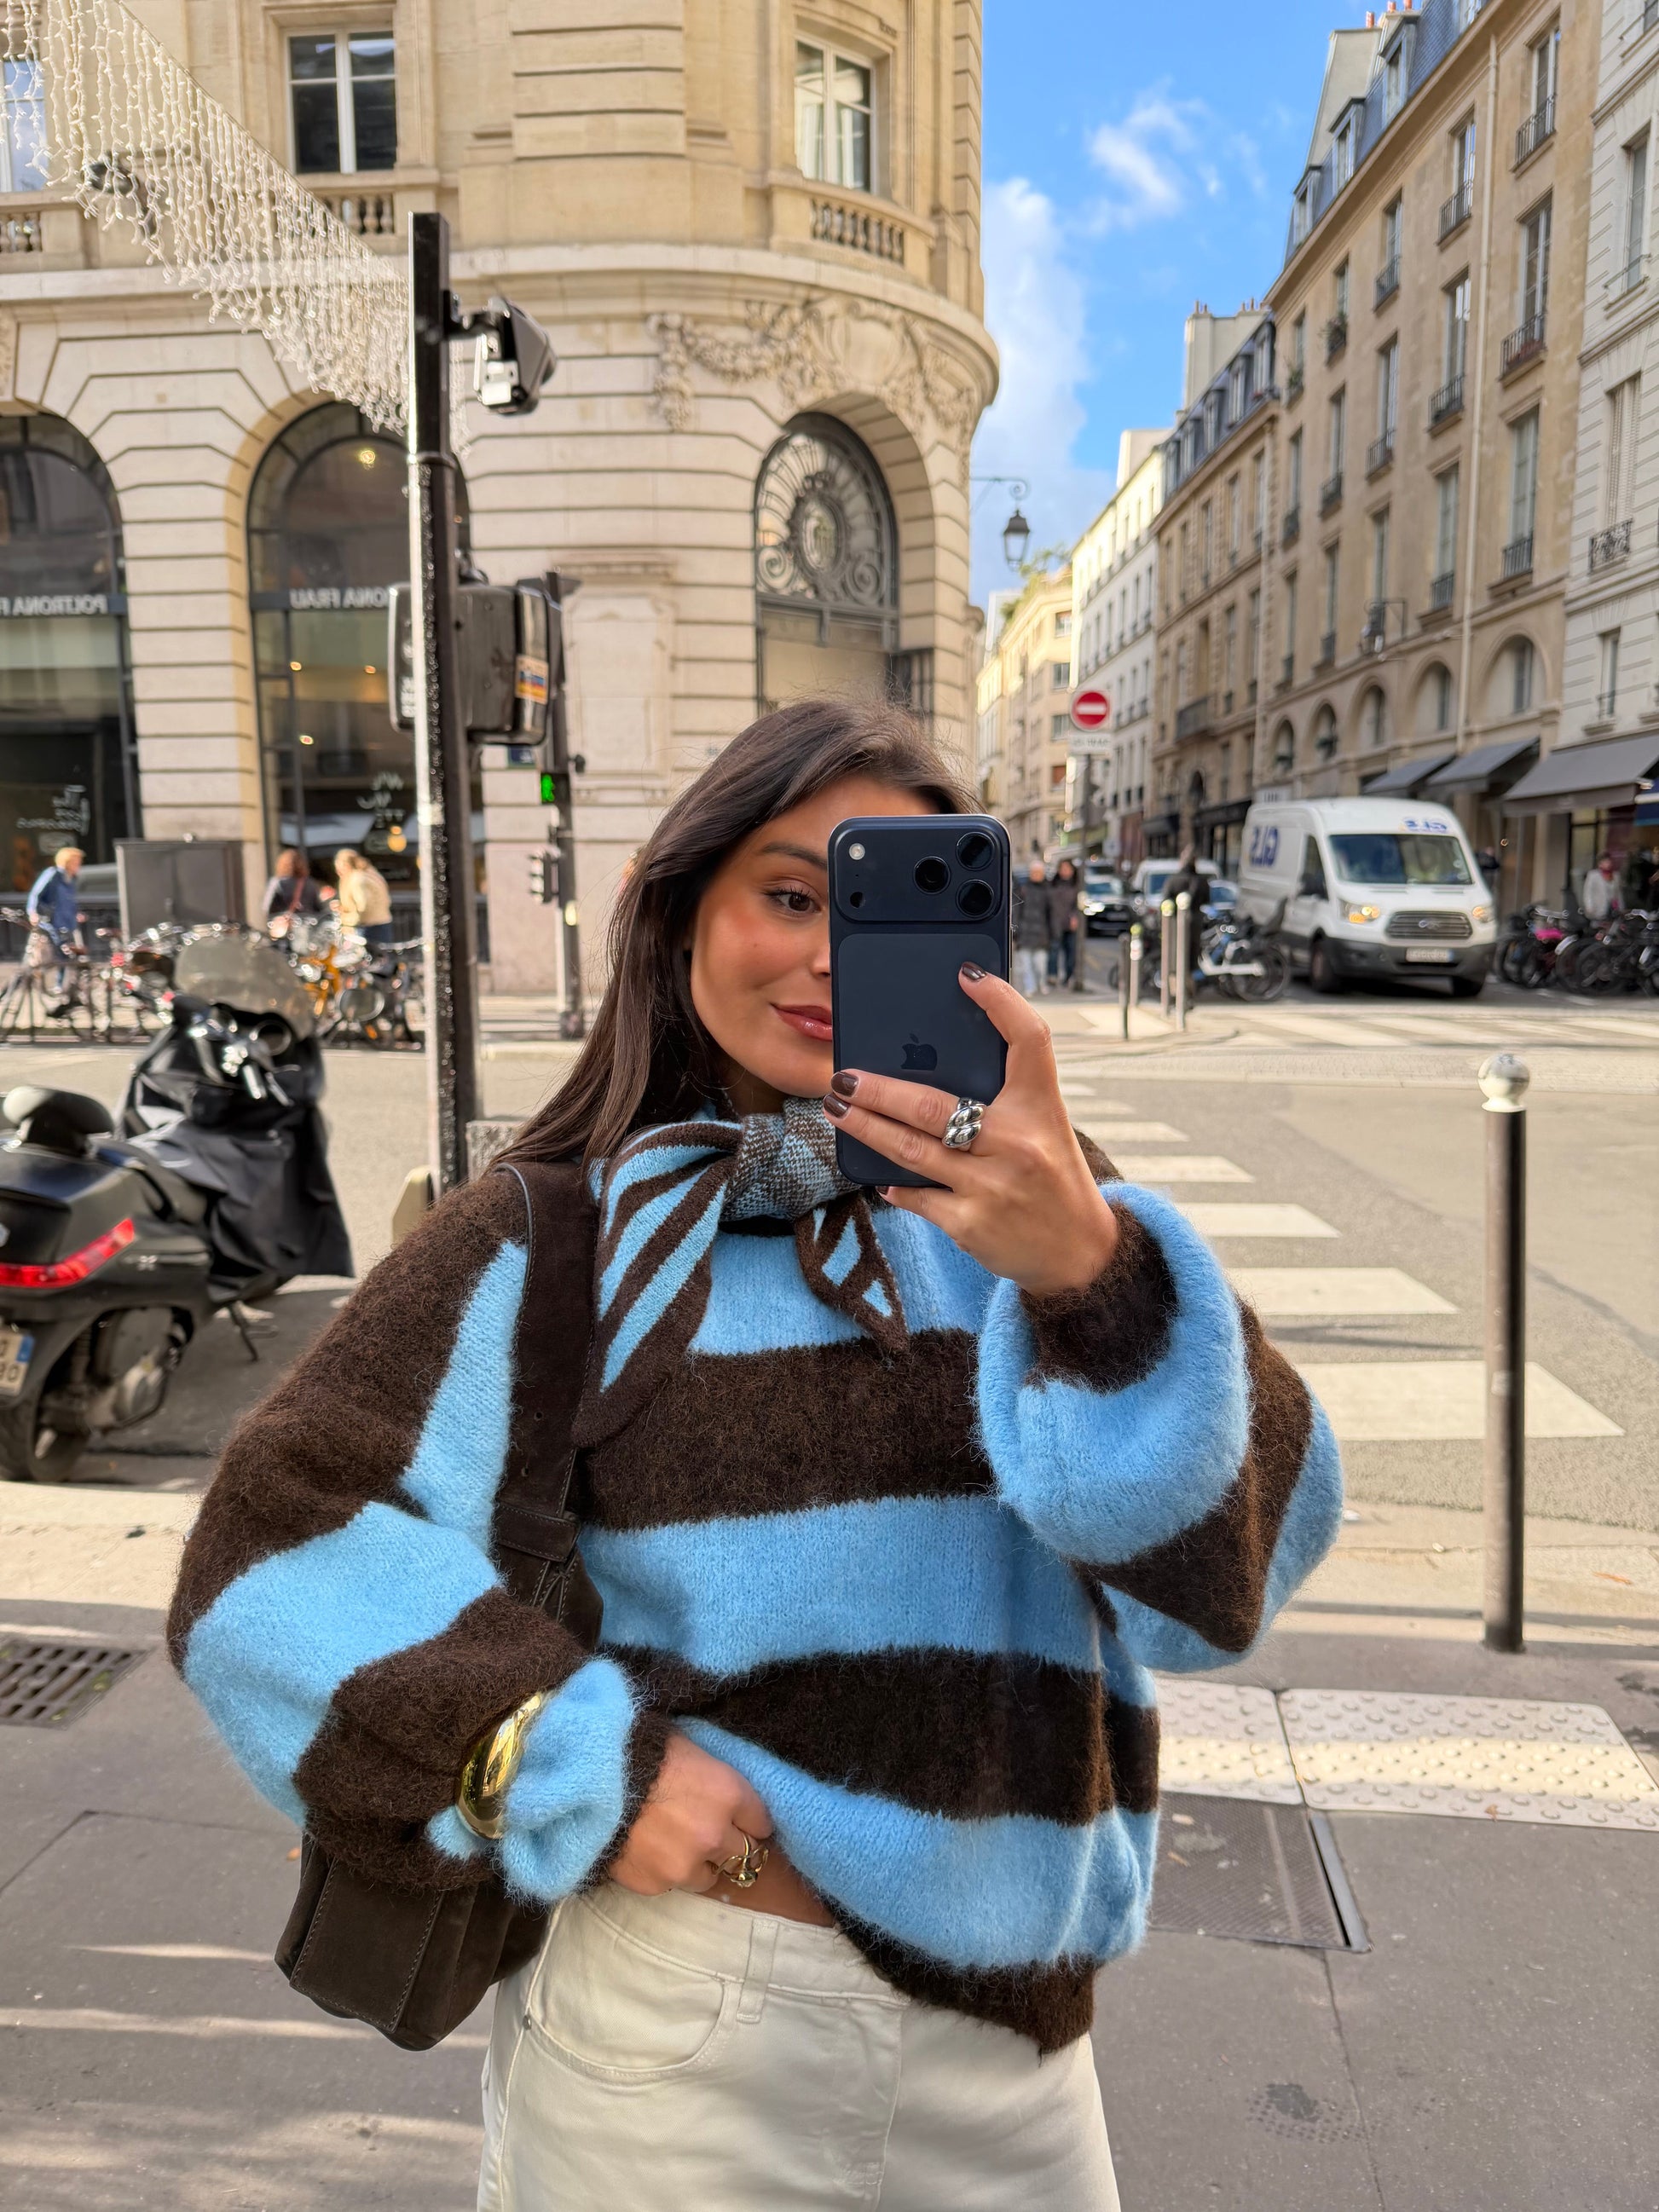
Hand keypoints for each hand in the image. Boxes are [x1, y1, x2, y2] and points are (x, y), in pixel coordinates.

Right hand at [609, 1730, 772, 1896]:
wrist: (586, 1779)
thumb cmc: (639, 1751)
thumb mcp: (686, 1748)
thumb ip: (711, 1775)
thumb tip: (720, 1787)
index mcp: (728, 1794)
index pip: (761, 1821)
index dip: (750, 1819)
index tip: (743, 1819)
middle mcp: (714, 1834)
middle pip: (744, 1854)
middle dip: (732, 1844)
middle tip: (716, 1835)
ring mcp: (685, 1864)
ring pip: (709, 1877)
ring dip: (700, 1864)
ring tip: (678, 1845)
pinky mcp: (656, 1884)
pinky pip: (672, 1883)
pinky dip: (665, 1870)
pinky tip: (648, 1849)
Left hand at [823, 964, 1117, 1295]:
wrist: (1080, 1253)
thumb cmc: (1051, 1176)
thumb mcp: (1043, 1127)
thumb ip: (1001, 1100)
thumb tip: (925, 1069)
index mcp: (1041, 1109)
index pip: (1029, 1040)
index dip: (1000, 1001)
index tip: (967, 973)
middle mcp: (1018, 1143)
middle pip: (932, 1104)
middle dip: (877, 1090)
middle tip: (841, 1076)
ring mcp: (992, 1186)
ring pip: (910, 1150)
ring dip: (866, 1128)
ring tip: (836, 1109)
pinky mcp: (970, 1224)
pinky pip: (915, 1196)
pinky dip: (894, 1182)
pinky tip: (877, 1173)